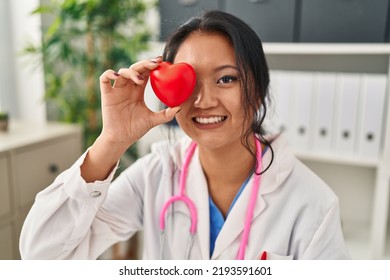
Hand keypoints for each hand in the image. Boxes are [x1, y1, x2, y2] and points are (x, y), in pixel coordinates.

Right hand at [81, 57, 180, 181]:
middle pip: (135, 69)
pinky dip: (109, 74)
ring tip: (140, 80)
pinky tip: (117, 75)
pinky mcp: (107, 95)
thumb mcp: (153, 120)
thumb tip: (180, 107)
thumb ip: (166, 114)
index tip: (161, 61)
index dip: (152, 65)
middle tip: (155, 64)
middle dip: (144, 64)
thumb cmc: (135, 129)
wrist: (121, 139)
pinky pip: (104, 79)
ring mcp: (117, 90)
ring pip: (122, 72)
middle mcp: (128, 88)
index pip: (145, 73)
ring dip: (131, 72)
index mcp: (138, 91)